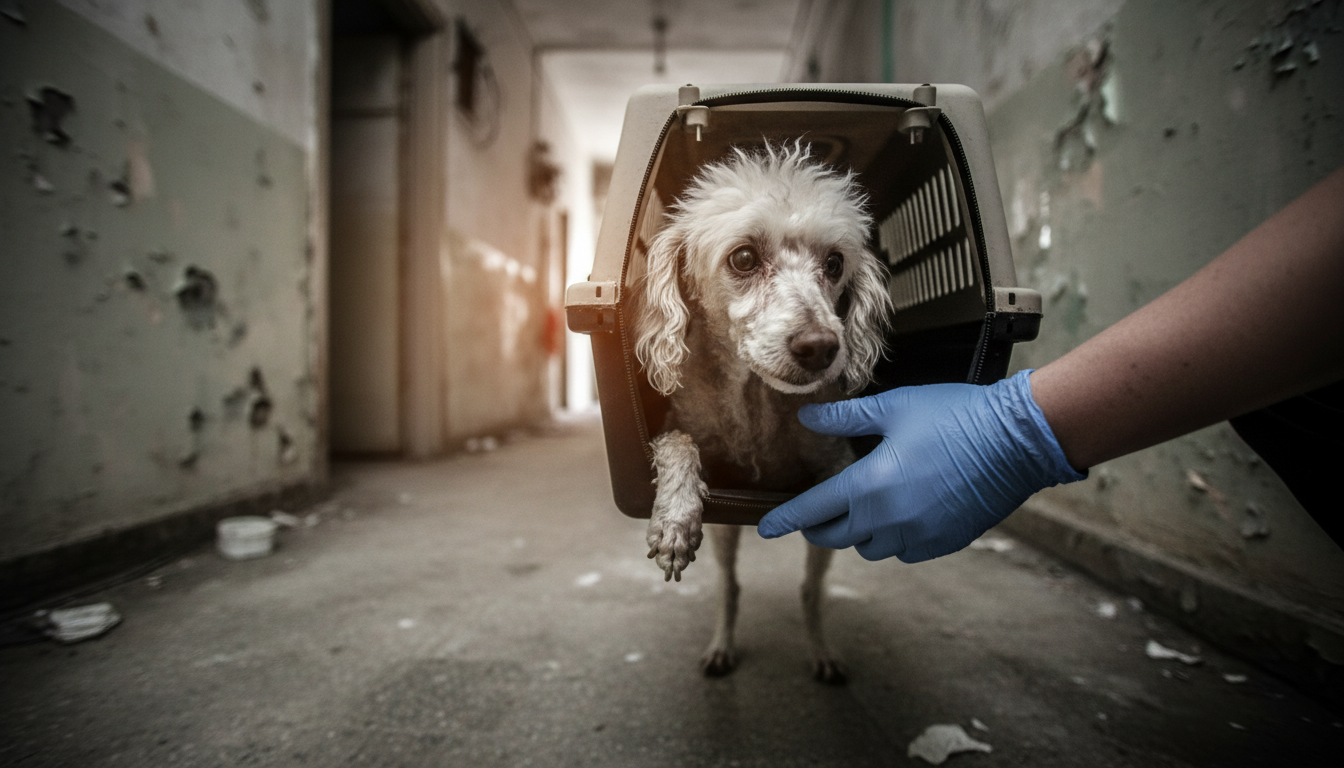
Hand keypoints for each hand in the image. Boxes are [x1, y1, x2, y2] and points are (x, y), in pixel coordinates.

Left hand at [757, 370, 1085, 562]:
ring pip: (870, 548)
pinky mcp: (943, 542)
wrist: (1015, 441)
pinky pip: (904, 551)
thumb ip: (845, 419)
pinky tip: (899, 515)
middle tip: (814, 514)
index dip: (785, 520)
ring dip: (859, 533)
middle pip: (837, 536)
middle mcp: (889, 519)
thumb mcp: (894, 408)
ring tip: (862, 508)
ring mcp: (918, 535)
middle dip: (819, 527)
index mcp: (870, 486)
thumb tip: (808, 417)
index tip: (765, 528)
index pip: (812, 511)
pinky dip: (893, 539)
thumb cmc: (954, 417)